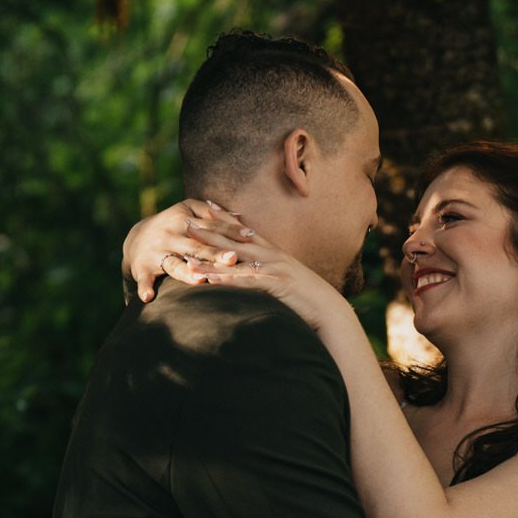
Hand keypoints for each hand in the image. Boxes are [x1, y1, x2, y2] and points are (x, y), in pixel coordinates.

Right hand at [122, 198, 243, 302]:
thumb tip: (240, 216)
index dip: (230, 231)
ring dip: (186, 272)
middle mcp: (170, 236)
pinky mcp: (143, 268)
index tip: (249, 235)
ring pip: (174, 264)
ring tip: (199, 280)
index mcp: (183, 220)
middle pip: (196, 247)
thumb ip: (211, 213)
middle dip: (214, 253)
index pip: (211, 227)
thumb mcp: (187, 211)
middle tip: (233, 258)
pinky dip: (145, 288)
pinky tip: (148, 297)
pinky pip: (144, 280)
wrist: (136, 238)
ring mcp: (156, 253)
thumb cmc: (172, 224)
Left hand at [173, 219, 342, 328]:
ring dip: (211, 258)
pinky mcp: (275, 285)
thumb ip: (273, 272)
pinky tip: (210, 280)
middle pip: (235, 240)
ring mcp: (274, 269)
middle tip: (186, 221)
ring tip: (188, 254)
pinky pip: (246, 282)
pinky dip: (227, 280)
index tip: (206, 205)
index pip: (246, 230)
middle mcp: (273, 256)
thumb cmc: (311, 299)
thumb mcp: (290, 280)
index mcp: (275, 253)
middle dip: (210, 231)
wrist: (331, 311)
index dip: (226, 217)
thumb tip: (260, 272)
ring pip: (236, 261)